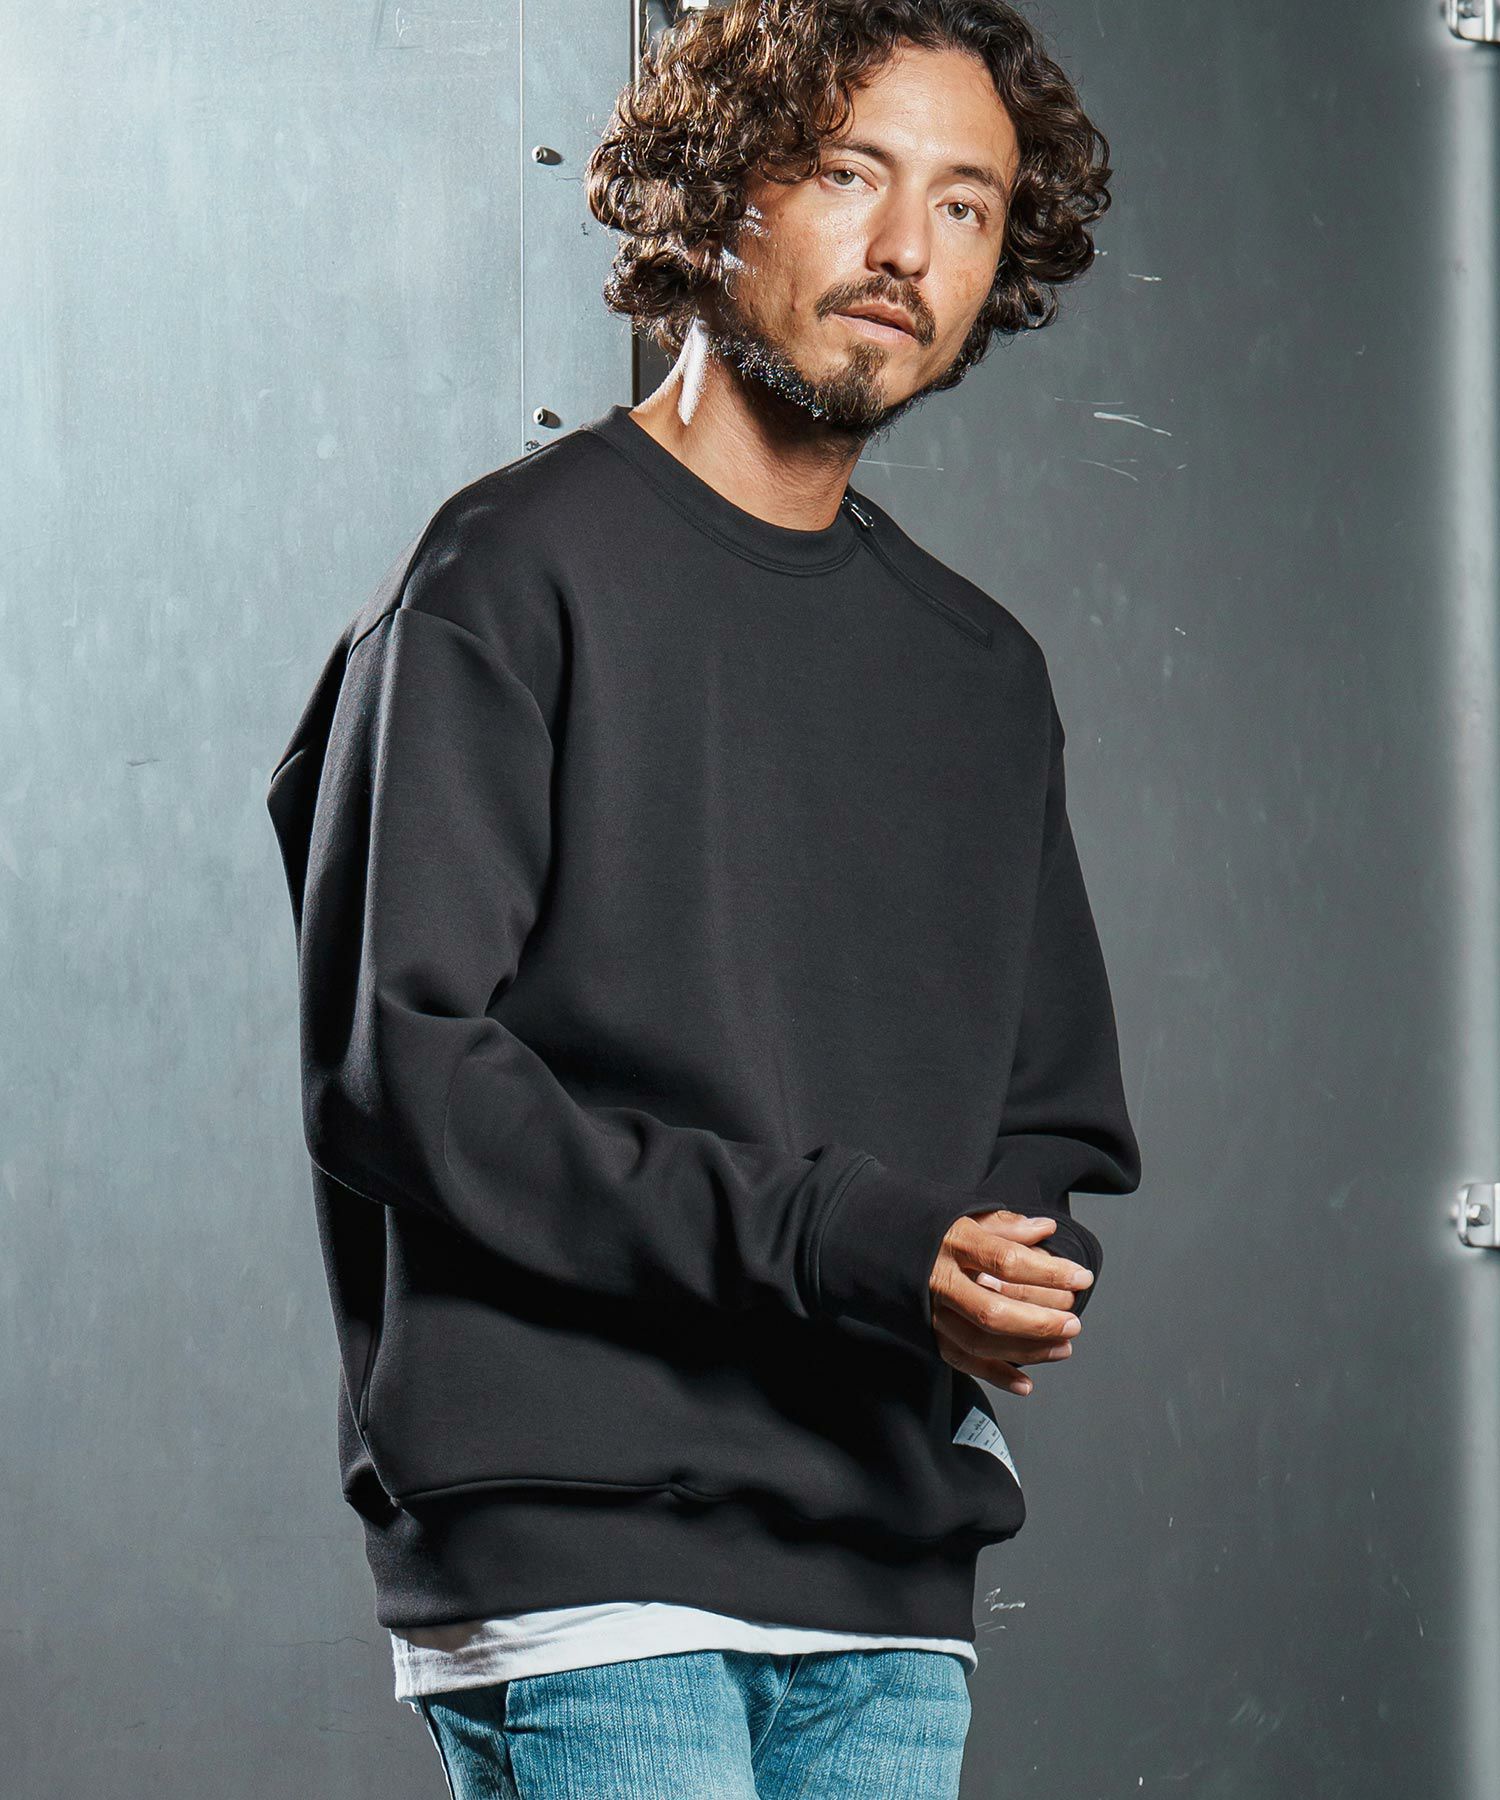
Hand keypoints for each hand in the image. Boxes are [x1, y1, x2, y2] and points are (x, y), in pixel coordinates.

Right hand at [928, 1209, 1091, 1397]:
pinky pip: (961, 1361)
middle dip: (1040, 1320)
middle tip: (1073, 1321)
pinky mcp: (926, 1333)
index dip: (1049, 1272)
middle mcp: (940, 1279)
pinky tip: (1026, 1383)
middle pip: (994, 1309)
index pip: (1008, 1260)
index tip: (1081, 1277)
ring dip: (1027, 1350)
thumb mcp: (964, 1213)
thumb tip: (1044, 1229)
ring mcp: (931, 1310)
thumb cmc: (927, 1227)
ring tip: (1063, 1346)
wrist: (875, 1242)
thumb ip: (1006, 1225)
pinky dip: (995, 1376)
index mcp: (953, 1241)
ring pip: (981, 1341)